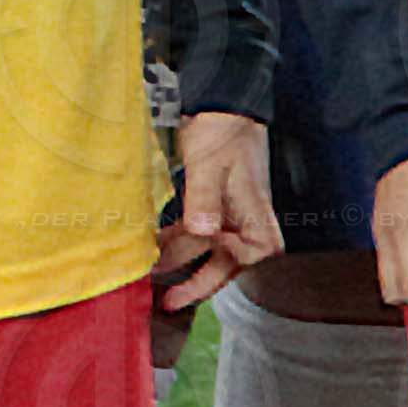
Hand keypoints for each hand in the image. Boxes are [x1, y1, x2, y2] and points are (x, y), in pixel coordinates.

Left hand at [154, 111, 278, 309]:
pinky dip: (176, 241)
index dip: (228, 264)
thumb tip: (203, 231)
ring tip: (150, 273)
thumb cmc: (223, 131)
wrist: (219, 105)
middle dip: (196, 283)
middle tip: (169, 301)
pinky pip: (195, 234)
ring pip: (206, 250)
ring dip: (179, 260)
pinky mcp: (211, 207)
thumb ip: (205, 199)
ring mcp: (229, 216)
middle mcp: (245, 221)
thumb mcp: (210, 164)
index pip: (253, 255)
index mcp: (256, 214)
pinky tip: (155, 245)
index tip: (201, 263)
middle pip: (226, 263)